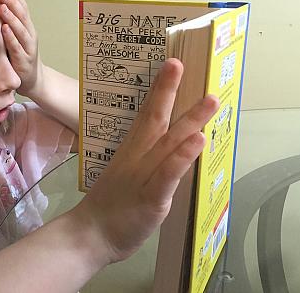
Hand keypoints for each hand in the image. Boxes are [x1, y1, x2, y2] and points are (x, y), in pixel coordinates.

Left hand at [0, 0, 42, 96]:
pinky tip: (4, 29)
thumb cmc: (21, 57)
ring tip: (2, 7)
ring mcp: (28, 48)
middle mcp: (30, 36)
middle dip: (12, 2)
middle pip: (23, 16)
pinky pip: (16, 48)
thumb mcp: (16, 39)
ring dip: (11, 17)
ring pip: (21, 30)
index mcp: (28, 29)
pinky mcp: (24, 61)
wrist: (33, 80)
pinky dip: (11, 38)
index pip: (24, 9)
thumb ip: (8, 25)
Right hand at [72, 59, 219, 263]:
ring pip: (168, 143)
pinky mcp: (151, 197)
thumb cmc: (108, 206)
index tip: (172, 65)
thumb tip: (163, 144)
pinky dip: (182, 156)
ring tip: (210, 100)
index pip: (146, 115)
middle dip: (169, 91)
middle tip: (181, 64)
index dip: (159, 90)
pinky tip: (198, 141)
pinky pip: (168, 175)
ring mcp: (144, 176)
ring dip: (190, 120)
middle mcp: (137, 158)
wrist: (89, 235)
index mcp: (130, 151)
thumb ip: (143, 159)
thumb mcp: (124, 175)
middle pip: (155, 120)